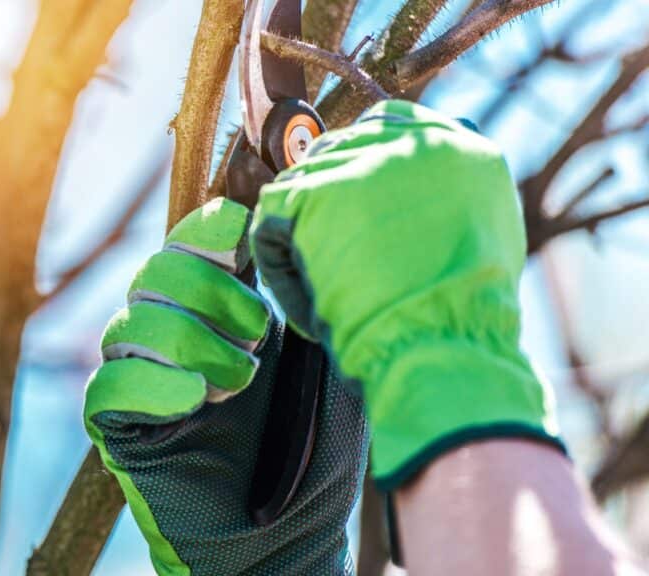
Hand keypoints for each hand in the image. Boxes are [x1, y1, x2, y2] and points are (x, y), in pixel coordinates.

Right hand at [84, 198, 367, 574]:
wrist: (290, 542)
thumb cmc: (316, 459)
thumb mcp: (332, 368)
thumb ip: (314, 305)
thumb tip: (300, 238)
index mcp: (223, 315)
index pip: (191, 243)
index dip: (208, 230)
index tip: (244, 240)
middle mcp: (176, 340)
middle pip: (155, 273)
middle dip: (207, 292)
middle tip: (255, 337)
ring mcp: (145, 384)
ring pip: (127, 323)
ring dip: (187, 341)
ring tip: (236, 384)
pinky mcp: (120, 431)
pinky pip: (108, 387)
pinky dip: (148, 383)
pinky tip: (192, 401)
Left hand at [250, 99, 564, 491]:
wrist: (444, 342)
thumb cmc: (464, 317)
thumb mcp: (485, 237)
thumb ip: (448, 197)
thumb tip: (415, 188)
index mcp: (457, 147)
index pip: (387, 124)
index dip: (361, 165)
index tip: (351, 206)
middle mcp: (410, 142)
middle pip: (338, 149)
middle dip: (326, 202)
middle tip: (332, 256)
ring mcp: (360, 162)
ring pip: (301, 183)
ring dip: (302, 236)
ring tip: (327, 289)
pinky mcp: (315, 191)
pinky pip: (271, 218)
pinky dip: (279, 265)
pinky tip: (306, 300)